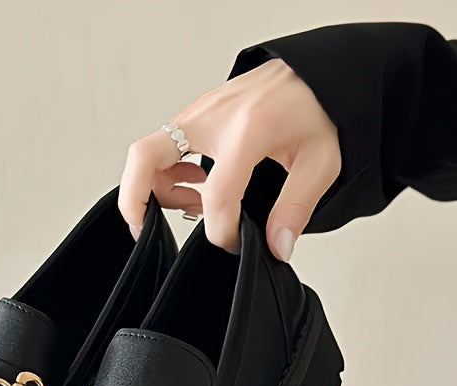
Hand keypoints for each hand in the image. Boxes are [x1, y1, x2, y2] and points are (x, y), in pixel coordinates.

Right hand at [118, 57, 340, 259]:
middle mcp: (212, 116)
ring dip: (156, 190)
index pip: (216, 194)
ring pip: (147, 155)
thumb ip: (295, 207)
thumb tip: (276, 246)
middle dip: (135, 201)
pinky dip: (166, 174)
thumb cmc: (320, 106)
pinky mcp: (194, 116)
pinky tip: (195, 186)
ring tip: (192, 205)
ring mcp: (198, 113)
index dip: (221, 230)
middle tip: (144, 231)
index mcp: (247, 130)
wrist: (317, 69)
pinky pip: (161, 148)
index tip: (232, 242)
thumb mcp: (320, 161)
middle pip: (145, 158)